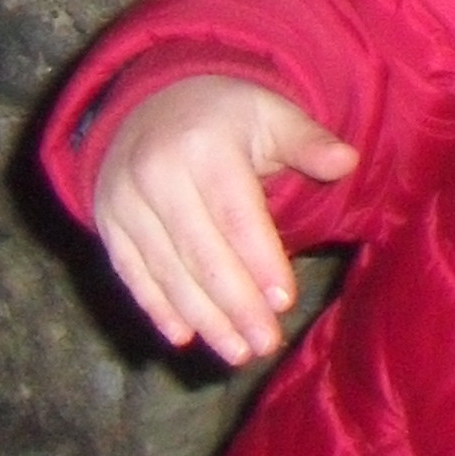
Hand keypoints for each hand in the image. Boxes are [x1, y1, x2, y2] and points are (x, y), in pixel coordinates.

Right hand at [91, 74, 360, 363]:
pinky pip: (131, 273)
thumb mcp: (270, 113)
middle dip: (235, 305)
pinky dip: (156, 307)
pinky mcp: (108, 224)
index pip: (236, 216)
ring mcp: (125, 202)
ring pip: (167, 271)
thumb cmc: (227, 117)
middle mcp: (157, 175)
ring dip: (203, 317)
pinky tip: (183, 337)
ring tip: (237, 352)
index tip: (283, 302)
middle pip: (201, 253)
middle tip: (265, 344)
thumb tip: (347, 160)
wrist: (150, 103)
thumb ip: (307, 140)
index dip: (260, 261)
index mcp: (205, 147)